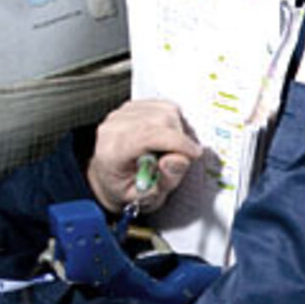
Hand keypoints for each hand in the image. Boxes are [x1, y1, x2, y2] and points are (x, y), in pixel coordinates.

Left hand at [87, 99, 201, 213]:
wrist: (109, 178)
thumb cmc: (126, 189)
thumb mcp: (147, 197)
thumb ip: (165, 181)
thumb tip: (177, 159)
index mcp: (112, 152)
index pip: (148, 135)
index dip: (177, 142)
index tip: (194, 153)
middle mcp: (113, 128)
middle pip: (160, 120)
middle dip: (179, 138)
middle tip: (178, 157)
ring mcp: (121, 114)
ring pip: (164, 110)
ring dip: (176, 129)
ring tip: (169, 148)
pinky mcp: (131, 107)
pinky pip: (162, 106)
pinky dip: (172, 120)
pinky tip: (164, 136)